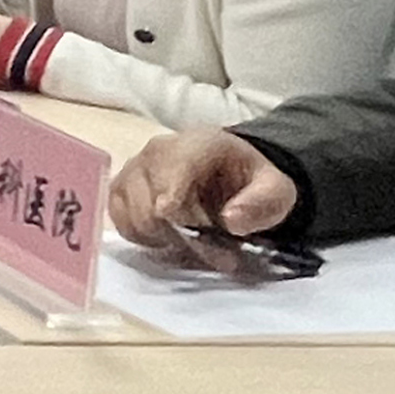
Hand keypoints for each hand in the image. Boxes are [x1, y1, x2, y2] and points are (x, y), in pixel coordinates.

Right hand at [107, 126, 296, 256]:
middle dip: (181, 234)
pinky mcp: (120, 188)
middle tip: (213, 248)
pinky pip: (120, 220)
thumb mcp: (275, 191)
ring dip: (163, 238)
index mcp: (196, 144)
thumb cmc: (248, 181)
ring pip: (133, 216)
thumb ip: (261, 204)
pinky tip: (166, 234)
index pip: (173, 171)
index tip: (176, 220)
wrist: (226, 170)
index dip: (171, 198)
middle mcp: (157, 151)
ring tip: (191, 237)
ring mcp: (133, 169)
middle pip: (151, 204)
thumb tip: (231, 220)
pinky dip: (142, 235)